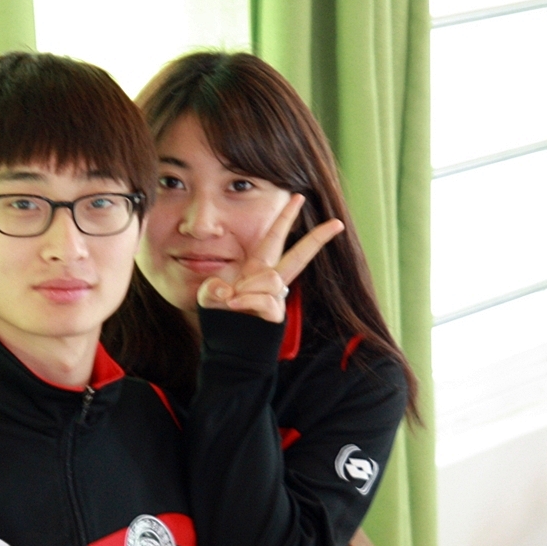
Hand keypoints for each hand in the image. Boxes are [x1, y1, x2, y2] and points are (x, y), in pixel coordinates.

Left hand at [197, 193, 345, 323]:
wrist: (226, 349)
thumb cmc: (220, 320)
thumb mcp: (208, 297)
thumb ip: (212, 289)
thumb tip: (230, 292)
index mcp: (258, 269)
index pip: (274, 238)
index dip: (285, 218)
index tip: (298, 197)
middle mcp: (272, 281)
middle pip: (299, 256)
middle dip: (317, 238)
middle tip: (337, 223)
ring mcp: (277, 298)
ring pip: (272, 279)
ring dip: (248, 288)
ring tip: (233, 301)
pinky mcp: (277, 315)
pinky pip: (266, 299)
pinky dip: (247, 302)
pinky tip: (236, 307)